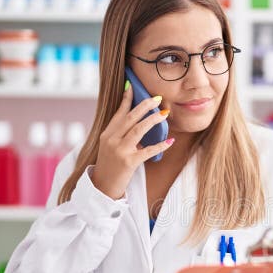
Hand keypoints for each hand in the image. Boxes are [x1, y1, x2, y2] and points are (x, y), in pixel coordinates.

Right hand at [90, 83, 172, 198]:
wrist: (102, 186)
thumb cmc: (110, 166)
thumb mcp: (109, 146)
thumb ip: (119, 134)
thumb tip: (137, 121)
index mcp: (107, 133)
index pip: (119, 112)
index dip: (126, 98)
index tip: (133, 86)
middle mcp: (112, 139)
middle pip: (130, 117)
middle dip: (144, 106)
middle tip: (157, 98)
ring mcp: (120, 150)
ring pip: (139, 130)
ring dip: (153, 120)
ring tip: (164, 114)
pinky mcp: (129, 162)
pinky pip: (148, 151)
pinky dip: (160, 146)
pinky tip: (170, 141)